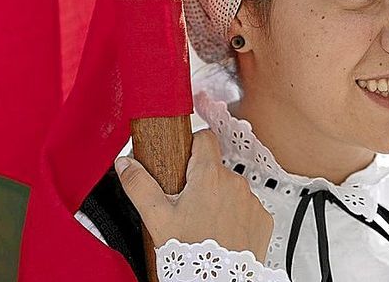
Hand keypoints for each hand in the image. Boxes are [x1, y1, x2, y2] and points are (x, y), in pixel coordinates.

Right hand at [115, 129, 273, 261]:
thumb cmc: (190, 252)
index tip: (183, 158)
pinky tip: (222, 233)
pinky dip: (236, 217)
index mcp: (209, 175)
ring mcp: (251, 202)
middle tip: (185, 206)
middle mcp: (235, 183)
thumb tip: (125, 165)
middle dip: (201, 181)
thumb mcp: (157, 218)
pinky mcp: (263, 220)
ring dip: (219, 199)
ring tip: (204, 224)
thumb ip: (139, 185)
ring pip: (232, 189)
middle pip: (215, 168)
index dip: (191, 144)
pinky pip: (247, 209)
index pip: (204, 137)